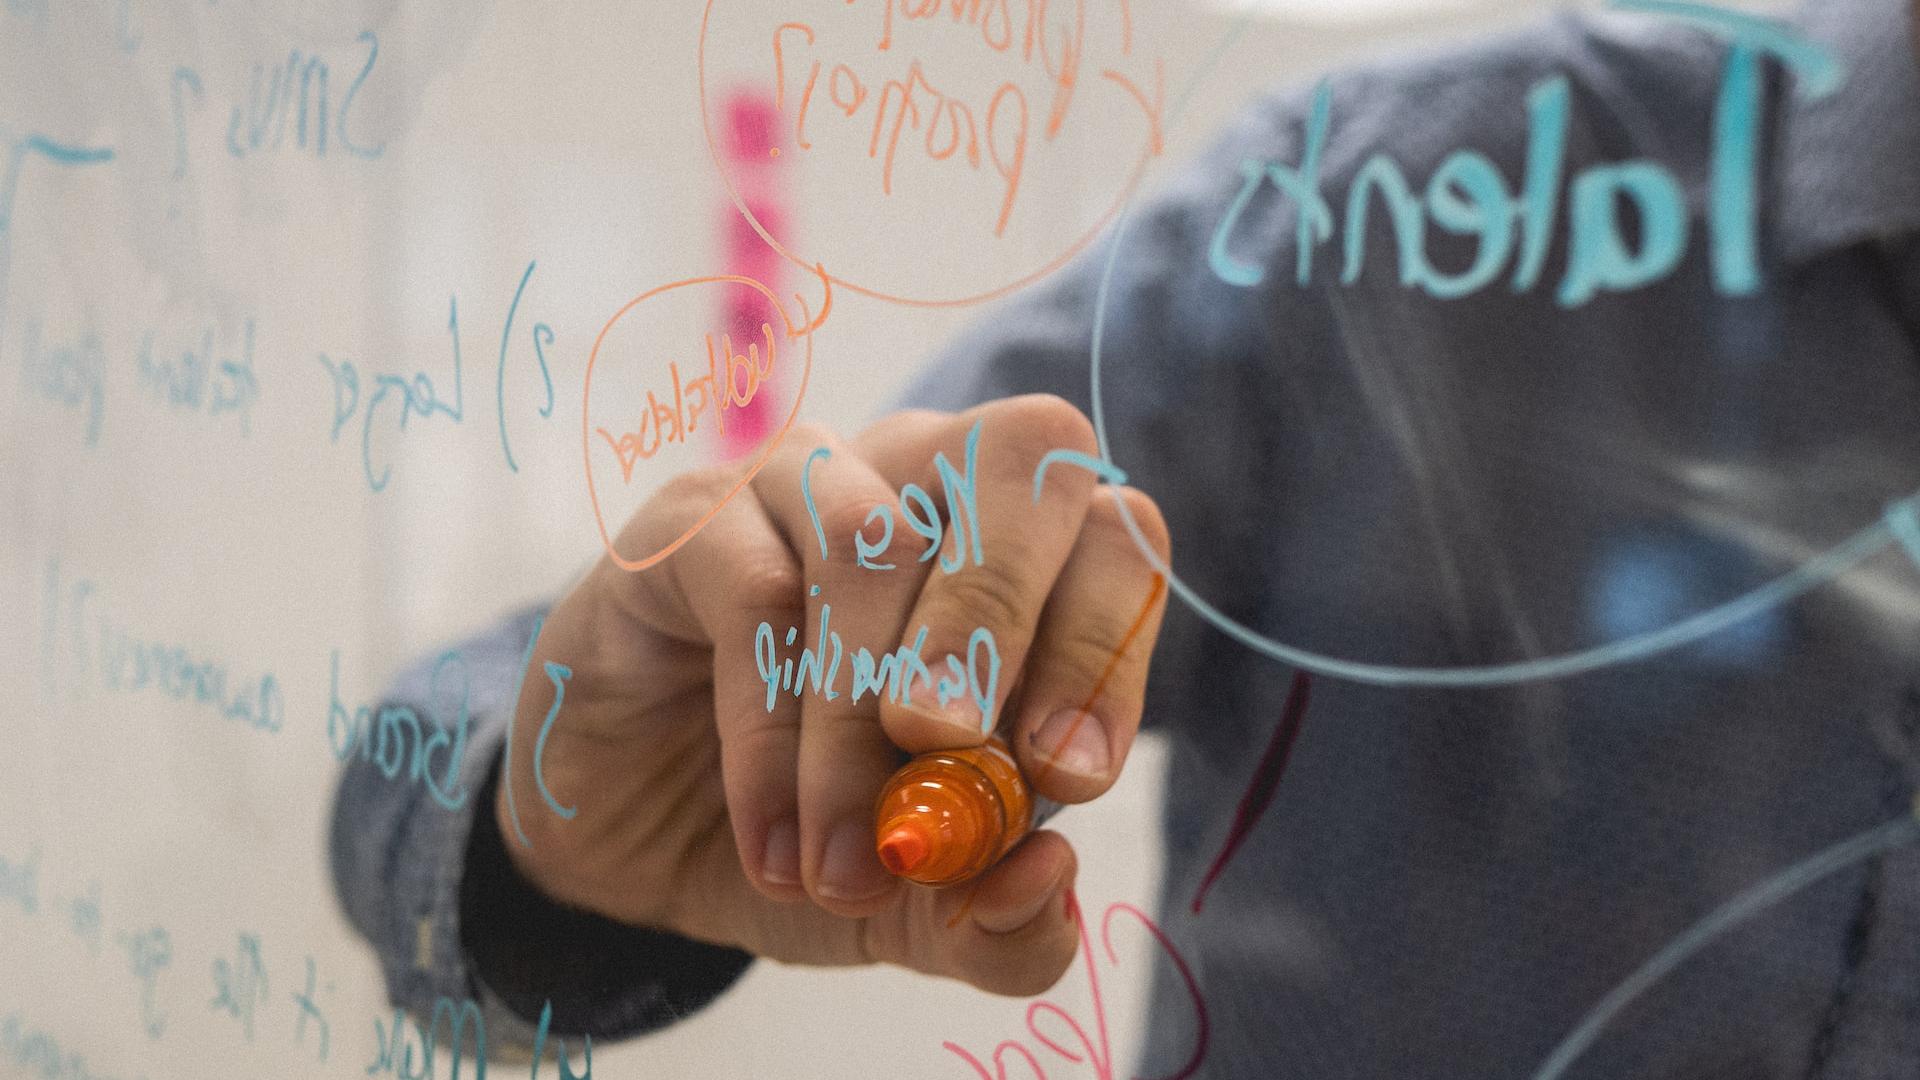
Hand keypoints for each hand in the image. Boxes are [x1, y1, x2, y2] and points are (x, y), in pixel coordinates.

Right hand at [498, 394, 1169, 995]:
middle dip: (1000, 622)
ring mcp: (811, 481)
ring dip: (862, 724)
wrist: (636, 841)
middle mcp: (931, 481)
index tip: (1065, 783)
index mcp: (1026, 554)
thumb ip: (1002, 922)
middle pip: (1021, 456)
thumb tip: (1050, 878)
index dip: (1107, 646)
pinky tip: (773, 843)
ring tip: (845, 867)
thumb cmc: (814, 833)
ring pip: (876, 541)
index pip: (1118, 536)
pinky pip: (755, 591)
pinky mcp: (696, 519)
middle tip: (951, 758)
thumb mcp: (923, 911)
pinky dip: (773, 735)